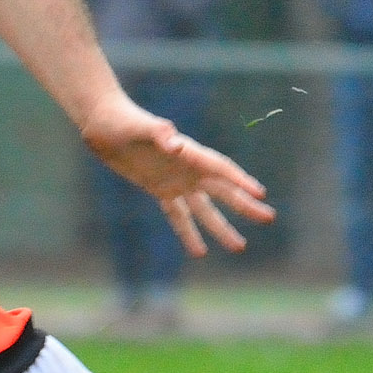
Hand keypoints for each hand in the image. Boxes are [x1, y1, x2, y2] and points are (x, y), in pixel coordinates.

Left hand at [80, 93, 273, 256]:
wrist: (104, 124)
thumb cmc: (122, 120)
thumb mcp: (138, 127)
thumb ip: (158, 133)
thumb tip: (174, 140)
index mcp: (187, 151)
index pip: (219, 168)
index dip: (239, 180)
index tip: (259, 194)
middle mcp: (187, 167)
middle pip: (222, 189)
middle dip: (244, 204)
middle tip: (268, 218)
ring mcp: (175, 180)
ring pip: (204, 209)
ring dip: (221, 227)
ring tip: (239, 247)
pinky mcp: (160, 189)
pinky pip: (178, 215)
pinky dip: (188, 232)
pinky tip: (199, 252)